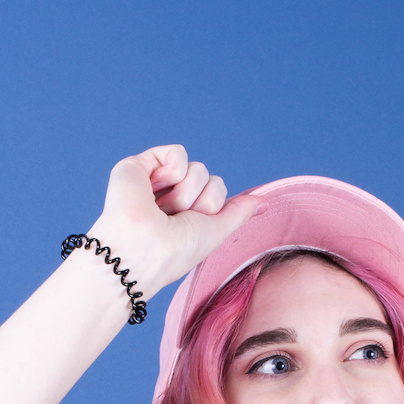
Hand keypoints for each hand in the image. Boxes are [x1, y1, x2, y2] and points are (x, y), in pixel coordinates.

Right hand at [86, 145, 262, 298]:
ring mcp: (154, 182)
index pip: (216, 193)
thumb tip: (264, 202)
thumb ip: (237, 214)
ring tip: (161, 210)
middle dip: (200, 201)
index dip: (212, 207)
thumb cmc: (174, 252)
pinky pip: (177, 152)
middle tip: (175, 220)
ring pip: (197, 167)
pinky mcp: (139, 166)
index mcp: (186, 215)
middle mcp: (170, 197)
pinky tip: (154, 187)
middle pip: (209, 179)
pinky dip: (173, 169)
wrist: (140, 249)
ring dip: (185, 193)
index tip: (192, 227)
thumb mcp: (214, 233)